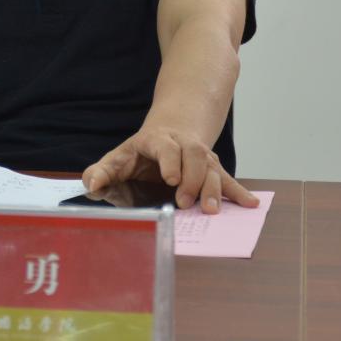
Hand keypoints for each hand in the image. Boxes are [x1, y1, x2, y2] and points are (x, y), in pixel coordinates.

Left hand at [81, 126, 258, 213]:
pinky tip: (250, 203)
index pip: (166, 147)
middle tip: (185, 202)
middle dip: (191, 179)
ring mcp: (201, 156)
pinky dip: (238, 191)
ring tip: (211, 210)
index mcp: (158, 141)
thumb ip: (102, 171)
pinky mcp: (212, 168)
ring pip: (212, 167)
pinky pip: (226, 178)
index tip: (171, 178)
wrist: (171, 130)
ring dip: (214, 188)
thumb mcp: (119, 157)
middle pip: (194, 156)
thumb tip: (91, 184)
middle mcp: (183, 146)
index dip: (170, 161)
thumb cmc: (139, 152)